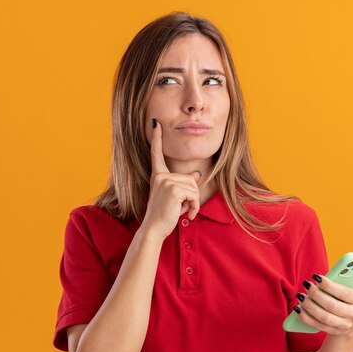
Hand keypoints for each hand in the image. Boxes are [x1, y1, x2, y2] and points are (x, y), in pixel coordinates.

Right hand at [139, 118, 203, 240]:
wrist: (154, 229)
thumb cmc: (163, 216)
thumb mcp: (175, 198)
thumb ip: (184, 185)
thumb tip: (198, 174)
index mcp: (158, 176)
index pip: (157, 155)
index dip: (157, 138)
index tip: (155, 122)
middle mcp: (160, 176)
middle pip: (191, 178)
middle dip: (192, 196)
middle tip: (182, 208)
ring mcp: (166, 181)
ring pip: (194, 187)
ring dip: (194, 202)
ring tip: (183, 211)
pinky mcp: (173, 189)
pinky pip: (194, 195)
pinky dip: (194, 207)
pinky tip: (186, 214)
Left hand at [295, 252, 352, 336]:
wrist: (352, 323)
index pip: (344, 293)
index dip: (330, 286)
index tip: (317, 277)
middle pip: (331, 306)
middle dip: (316, 295)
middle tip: (306, 284)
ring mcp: (343, 326)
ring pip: (323, 317)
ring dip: (309, 306)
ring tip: (301, 295)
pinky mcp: (333, 332)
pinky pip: (317, 325)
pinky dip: (306, 317)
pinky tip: (299, 308)